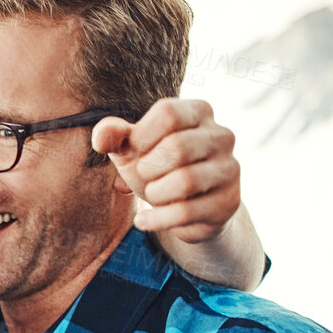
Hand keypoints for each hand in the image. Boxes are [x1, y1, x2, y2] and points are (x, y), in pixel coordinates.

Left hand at [92, 99, 240, 241]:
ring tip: (151, 195)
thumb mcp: (131, 149)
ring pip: (186, 180)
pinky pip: (186, 212)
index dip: (141, 136)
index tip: (135, 149)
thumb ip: (114, 136)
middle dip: (148, 168)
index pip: (168, 112)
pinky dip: (156, 219)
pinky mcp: (229, 201)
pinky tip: (144, 219)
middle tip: (145, 176)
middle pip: (178, 147)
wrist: (183, 207)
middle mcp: (222, 136)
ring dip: (154, 193)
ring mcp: (230, 169)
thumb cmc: (156, 167)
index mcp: (199, 112)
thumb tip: (102, 136)